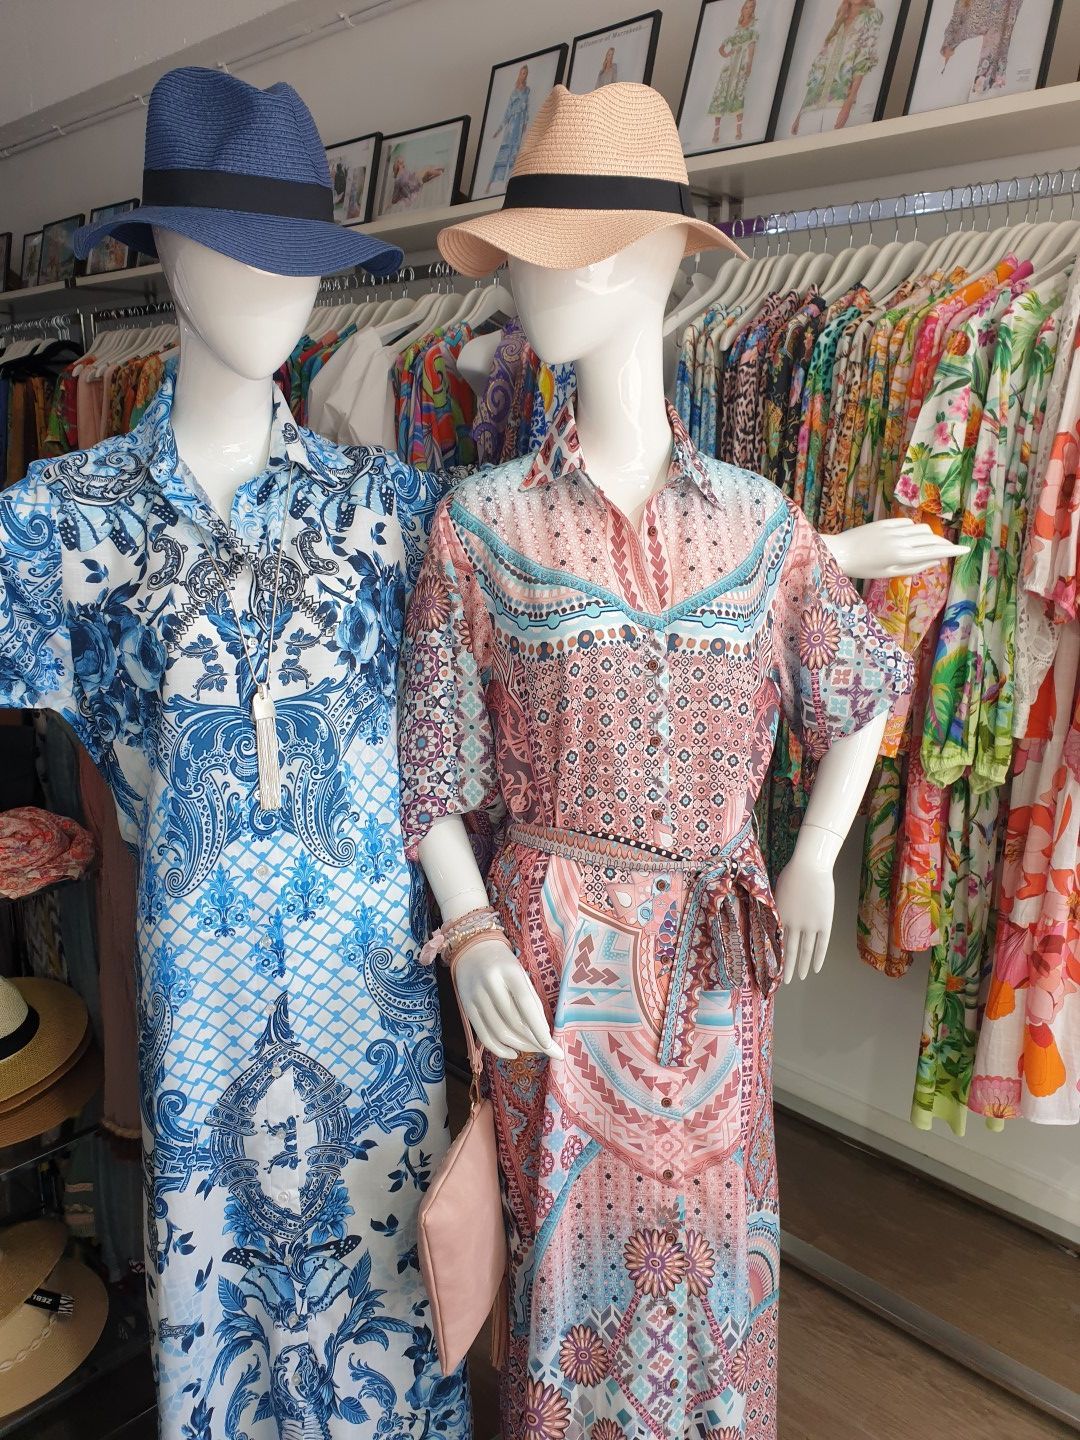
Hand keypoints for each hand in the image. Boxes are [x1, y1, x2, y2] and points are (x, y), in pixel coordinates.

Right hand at [454, 937, 562, 1060]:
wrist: (473, 950)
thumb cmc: (504, 965)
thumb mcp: (522, 975)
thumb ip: (532, 1000)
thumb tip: (543, 1032)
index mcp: (510, 971)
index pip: (526, 1004)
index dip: (538, 1027)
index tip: (551, 1046)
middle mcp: (491, 983)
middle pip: (513, 1022)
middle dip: (533, 1040)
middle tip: (547, 1050)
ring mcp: (476, 996)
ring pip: (499, 1032)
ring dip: (519, 1046)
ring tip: (533, 1049)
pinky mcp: (466, 1008)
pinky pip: (483, 1036)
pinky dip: (499, 1049)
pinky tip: (513, 1053)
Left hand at [774, 849, 834, 982]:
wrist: (810, 868)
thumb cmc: (791, 875)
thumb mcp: (776, 893)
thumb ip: (776, 909)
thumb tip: (772, 919)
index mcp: (779, 918)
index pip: (777, 943)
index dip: (776, 957)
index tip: (772, 969)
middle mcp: (794, 925)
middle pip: (790, 951)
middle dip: (787, 968)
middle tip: (785, 982)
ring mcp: (810, 925)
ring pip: (806, 951)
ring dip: (802, 966)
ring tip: (800, 977)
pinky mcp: (824, 923)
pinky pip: (821, 945)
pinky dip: (818, 958)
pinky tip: (815, 969)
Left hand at [823, 518, 967, 579]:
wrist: (840, 552)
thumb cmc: (864, 569)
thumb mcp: (890, 573)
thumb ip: (914, 566)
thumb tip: (935, 560)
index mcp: (902, 555)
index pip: (934, 551)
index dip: (952, 550)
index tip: (965, 550)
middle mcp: (901, 540)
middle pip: (932, 538)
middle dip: (945, 543)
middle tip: (952, 549)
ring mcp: (893, 529)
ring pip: (922, 528)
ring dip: (930, 536)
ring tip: (930, 545)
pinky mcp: (886, 522)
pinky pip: (908, 522)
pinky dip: (915, 529)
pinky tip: (913, 536)